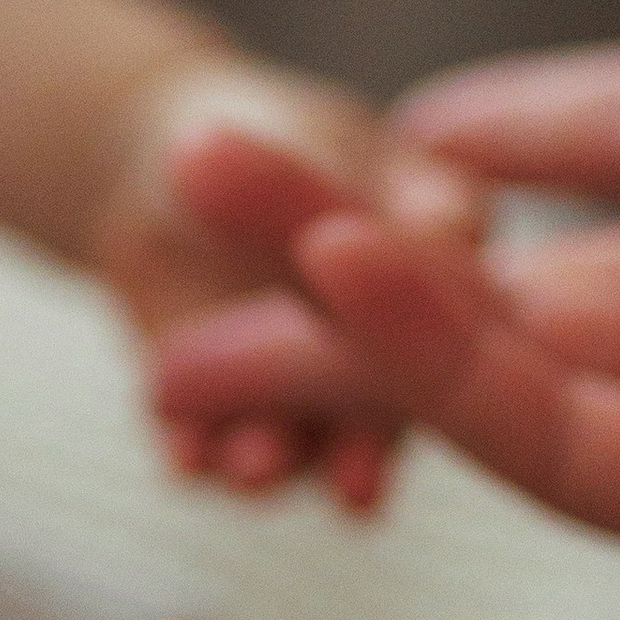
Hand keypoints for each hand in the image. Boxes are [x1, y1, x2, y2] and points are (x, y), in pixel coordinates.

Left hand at [90, 60, 476, 510]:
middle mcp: (385, 358)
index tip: (430, 384)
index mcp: (446, 282)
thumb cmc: (267, 134)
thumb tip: (455, 228)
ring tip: (251, 470)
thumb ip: (384, 199)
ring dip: (279, 463)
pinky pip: (214, 450)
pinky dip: (197, 454)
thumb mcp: (326, 148)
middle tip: (356, 485)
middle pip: (383, 412)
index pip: (454, 329)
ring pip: (300, 447)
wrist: (165, 171)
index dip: (441, 361)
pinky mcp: (228, 424)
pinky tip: (183, 458)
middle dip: (366, 447)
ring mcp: (306, 403)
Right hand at [155, 0, 619, 572]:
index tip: (414, 120)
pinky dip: (422, 354)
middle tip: (194, 172)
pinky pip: (532, 420)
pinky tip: (332, 271)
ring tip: (171, 242)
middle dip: (336, 227)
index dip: (525, 116)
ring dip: (321, 297)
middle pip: (508, 253)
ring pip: (478, 346)